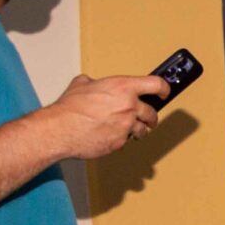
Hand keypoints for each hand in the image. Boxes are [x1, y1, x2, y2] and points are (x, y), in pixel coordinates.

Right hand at [49, 74, 168, 159]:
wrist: (60, 129)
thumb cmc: (69, 108)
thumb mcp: (82, 84)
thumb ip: (96, 83)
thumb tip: (96, 84)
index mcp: (123, 87)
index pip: (156, 85)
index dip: (164, 89)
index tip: (165, 92)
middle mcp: (129, 106)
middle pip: (152, 113)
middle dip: (149, 116)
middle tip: (146, 118)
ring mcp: (127, 125)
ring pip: (143, 129)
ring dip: (137, 129)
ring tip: (127, 128)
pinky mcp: (121, 142)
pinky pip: (127, 140)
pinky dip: (121, 138)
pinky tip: (109, 135)